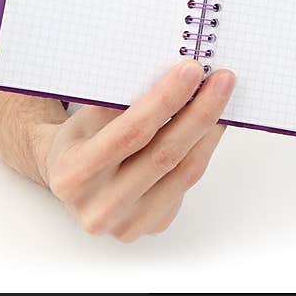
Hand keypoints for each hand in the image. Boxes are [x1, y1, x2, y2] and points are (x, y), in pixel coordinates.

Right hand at [33, 59, 234, 241]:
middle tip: (222, 79)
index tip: (192, 70)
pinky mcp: (152, 225)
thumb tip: (173, 71)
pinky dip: (203, 149)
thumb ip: (120, 101)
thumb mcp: (86, 116)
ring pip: (184, 172)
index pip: (130, 132)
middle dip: (199, 112)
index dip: (165, 100)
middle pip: (164, 155)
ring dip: (209, 130)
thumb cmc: (81, 140)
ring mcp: (128, 224)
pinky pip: (187, 184)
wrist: (72, 180)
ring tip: (223, 97)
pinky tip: (212, 124)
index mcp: (73, 174)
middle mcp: (99, 207)